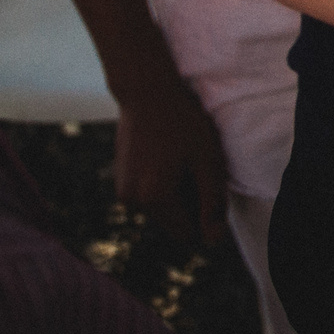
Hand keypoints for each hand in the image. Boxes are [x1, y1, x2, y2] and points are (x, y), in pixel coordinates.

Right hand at [112, 70, 227, 242]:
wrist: (146, 93)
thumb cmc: (183, 123)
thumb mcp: (207, 161)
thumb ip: (212, 203)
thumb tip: (213, 240)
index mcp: (155, 199)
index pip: (187, 233)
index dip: (204, 215)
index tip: (207, 185)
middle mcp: (132, 202)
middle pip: (173, 222)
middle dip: (189, 202)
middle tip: (194, 166)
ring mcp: (122, 192)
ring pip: (160, 209)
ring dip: (176, 193)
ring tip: (179, 159)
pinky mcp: (119, 181)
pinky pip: (149, 196)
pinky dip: (161, 184)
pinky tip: (167, 157)